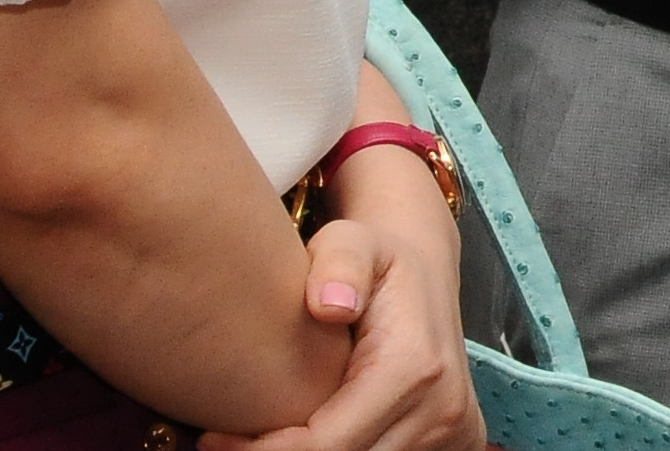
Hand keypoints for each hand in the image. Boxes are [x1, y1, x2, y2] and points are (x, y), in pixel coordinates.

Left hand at [199, 169, 483, 450]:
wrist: (426, 276)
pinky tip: (311, 440)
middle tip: (228, 443)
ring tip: (267, 438)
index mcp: (415, 367)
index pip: (326, 444)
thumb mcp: (353, 239)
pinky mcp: (456, 444)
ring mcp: (454, 432)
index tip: (212, 439)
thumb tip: (331, 305)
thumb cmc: (376, 260)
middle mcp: (443, 410)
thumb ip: (339, 261)